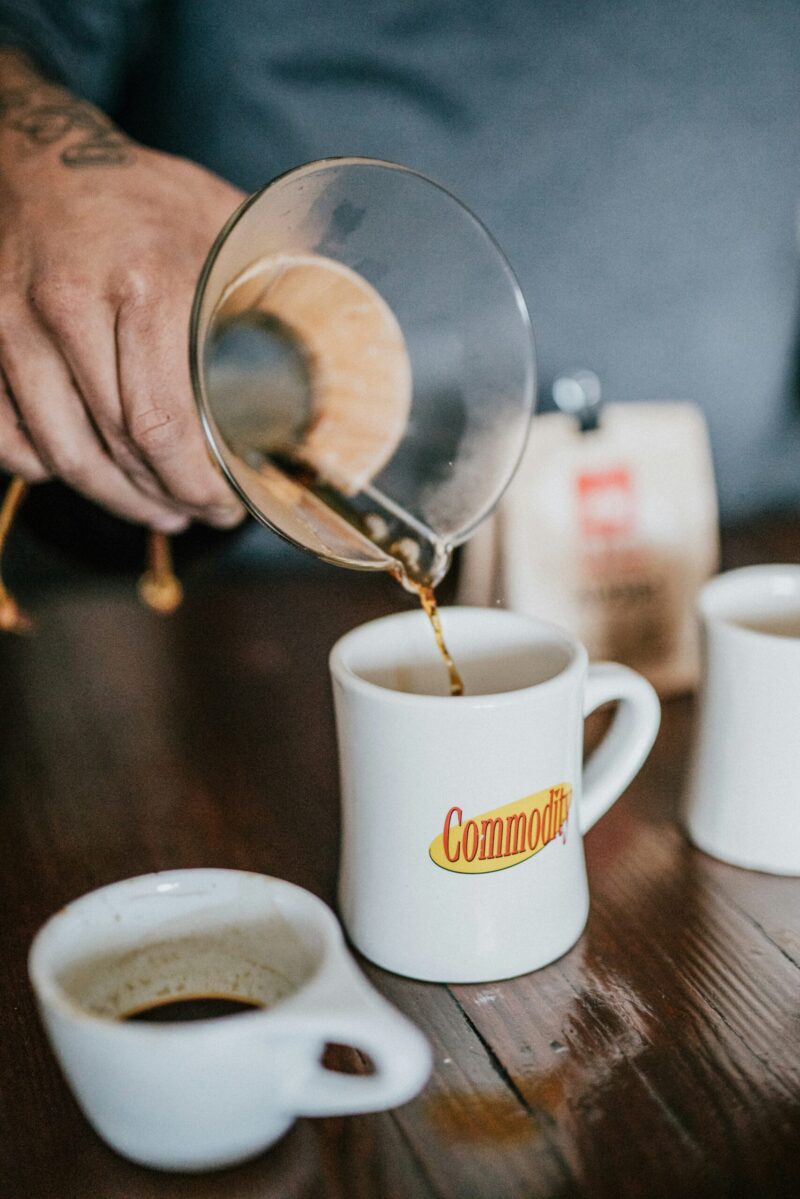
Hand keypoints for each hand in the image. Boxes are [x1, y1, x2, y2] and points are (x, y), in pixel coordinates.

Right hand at [0, 52, 246, 530]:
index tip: (227, 504)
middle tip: (198, 514)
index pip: (165, 424)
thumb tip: (342, 335)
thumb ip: (271, 278)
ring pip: (60, 454)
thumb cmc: (139, 196)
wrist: (34, 155)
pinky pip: (6, 438)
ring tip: (154, 511)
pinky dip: (45, 469)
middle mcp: (68, 306)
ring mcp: (10, 326)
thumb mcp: (218, 220)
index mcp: (143, 282)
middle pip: (117, 447)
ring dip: (113, 498)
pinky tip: (86, 473)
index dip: (198, 484)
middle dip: (166, 498)